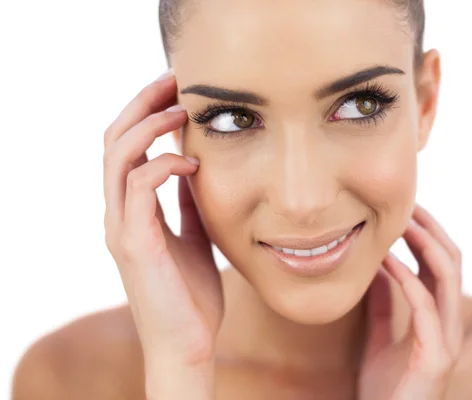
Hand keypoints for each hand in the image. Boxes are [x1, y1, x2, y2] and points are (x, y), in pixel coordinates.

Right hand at [103, 70, 222, 399]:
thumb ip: (187, 203)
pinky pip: (138, 188)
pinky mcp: (133, 243)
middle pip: (114, 139)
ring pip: (118, 156)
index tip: (177, 91)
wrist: (188, 343)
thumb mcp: (194, 236)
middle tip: (175, 81)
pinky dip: (162, 164)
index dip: (146, 113)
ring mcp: (121, 227)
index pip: (127, 146)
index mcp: (132, 210)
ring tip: (182, 111)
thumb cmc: (191, 294)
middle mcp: (118, 213)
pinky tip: (192, 162)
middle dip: (142, 104)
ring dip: (149, 125)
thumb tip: (196, 167)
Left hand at [358, 204, 462, 399]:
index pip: (440, 264)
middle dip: (431, 228)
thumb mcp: (378, 336)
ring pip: (448, 277)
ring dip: (426, 244)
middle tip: (407, 203)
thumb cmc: (382, 388)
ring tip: (402, 222)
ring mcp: (446, 340)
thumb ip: (382, 303)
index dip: (427, 233)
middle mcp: (448, 324)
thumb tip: (377, 267)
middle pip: (451, 261)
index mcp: (437, 318)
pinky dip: (408, 279)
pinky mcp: (435, 356)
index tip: (403, 209)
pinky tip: (387, 262)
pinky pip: (425, 307)